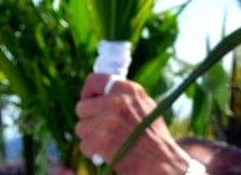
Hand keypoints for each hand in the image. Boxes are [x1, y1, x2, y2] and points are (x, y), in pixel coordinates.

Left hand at [74, 74, 189, 174]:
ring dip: (90, 137)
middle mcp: (117, 100)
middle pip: (82, 107)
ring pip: (81, 127)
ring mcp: (108, 119)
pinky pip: (84, 144)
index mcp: (128, 89)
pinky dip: (93, 151)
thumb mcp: (145, 105)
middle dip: (88, 119)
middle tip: (102, 128)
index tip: (89, 102)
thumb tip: (100, 94)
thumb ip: (124, 97)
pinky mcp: (101, 138)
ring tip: (109, 141)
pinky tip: (108, 152)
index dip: (87, 93)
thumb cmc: (153, 135)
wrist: (160, 159)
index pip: (94, 80)